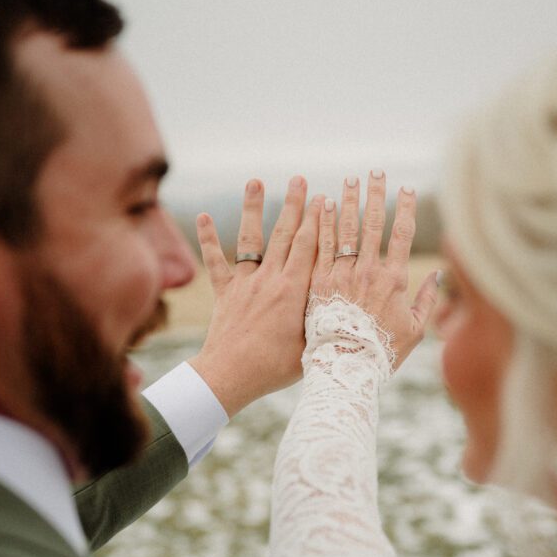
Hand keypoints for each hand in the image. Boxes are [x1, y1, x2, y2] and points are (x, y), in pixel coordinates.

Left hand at [189, 177, 320, 415]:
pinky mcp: (225, 292)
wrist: (231, 376)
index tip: (326, 198)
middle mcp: (271, 279)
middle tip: (300, 179)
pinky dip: (208, 239)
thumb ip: (329, 320)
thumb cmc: (277, 368)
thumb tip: (353, 307)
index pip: (311, 247)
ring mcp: (246, 283)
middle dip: (294, 205)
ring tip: (256, 181)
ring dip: (254, 208)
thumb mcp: (313, 344)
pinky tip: (204, 216)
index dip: (319, 221)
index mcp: (295, 291)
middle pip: (285, 234)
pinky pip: (215, 262)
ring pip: (251, 239)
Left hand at [311, 171, 438, 366]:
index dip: (405, 208)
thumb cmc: (382, 355)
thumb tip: (438, 276)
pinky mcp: (317, 282)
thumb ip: (426, 301)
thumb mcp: (414, 331)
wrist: (344, 370)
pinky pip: (320, 245)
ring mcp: (341, 275)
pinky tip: (323, 204)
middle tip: (375, 171)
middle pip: (373, 223)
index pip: (403, 234)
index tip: (406, 188)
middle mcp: (368, 272)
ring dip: (349, 201)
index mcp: (394, 280)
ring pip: (345, 229)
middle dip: (375, 194)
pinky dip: (323, 222)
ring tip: (349, 180)